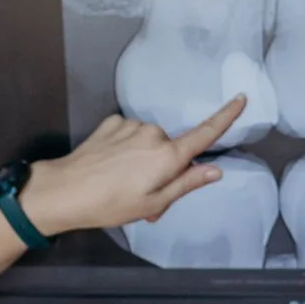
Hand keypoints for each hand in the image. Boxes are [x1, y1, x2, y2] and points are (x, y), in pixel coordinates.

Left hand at [19, 98, 247, 237]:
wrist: (64, 191)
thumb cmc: (109, 204)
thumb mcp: (153, 203)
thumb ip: (187, 183)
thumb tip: (215, 171)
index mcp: (167, 156)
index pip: (205, 133)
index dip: (226, 117)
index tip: (240, 99)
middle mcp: (153, 134)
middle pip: (172, 149)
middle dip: (165, 171)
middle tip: (146, 198)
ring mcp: (131, 126)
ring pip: (150, 144)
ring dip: (143, 163)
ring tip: (123, 186)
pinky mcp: (112, 123)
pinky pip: (130, 135)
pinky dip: (126, 151)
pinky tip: (111, 167)